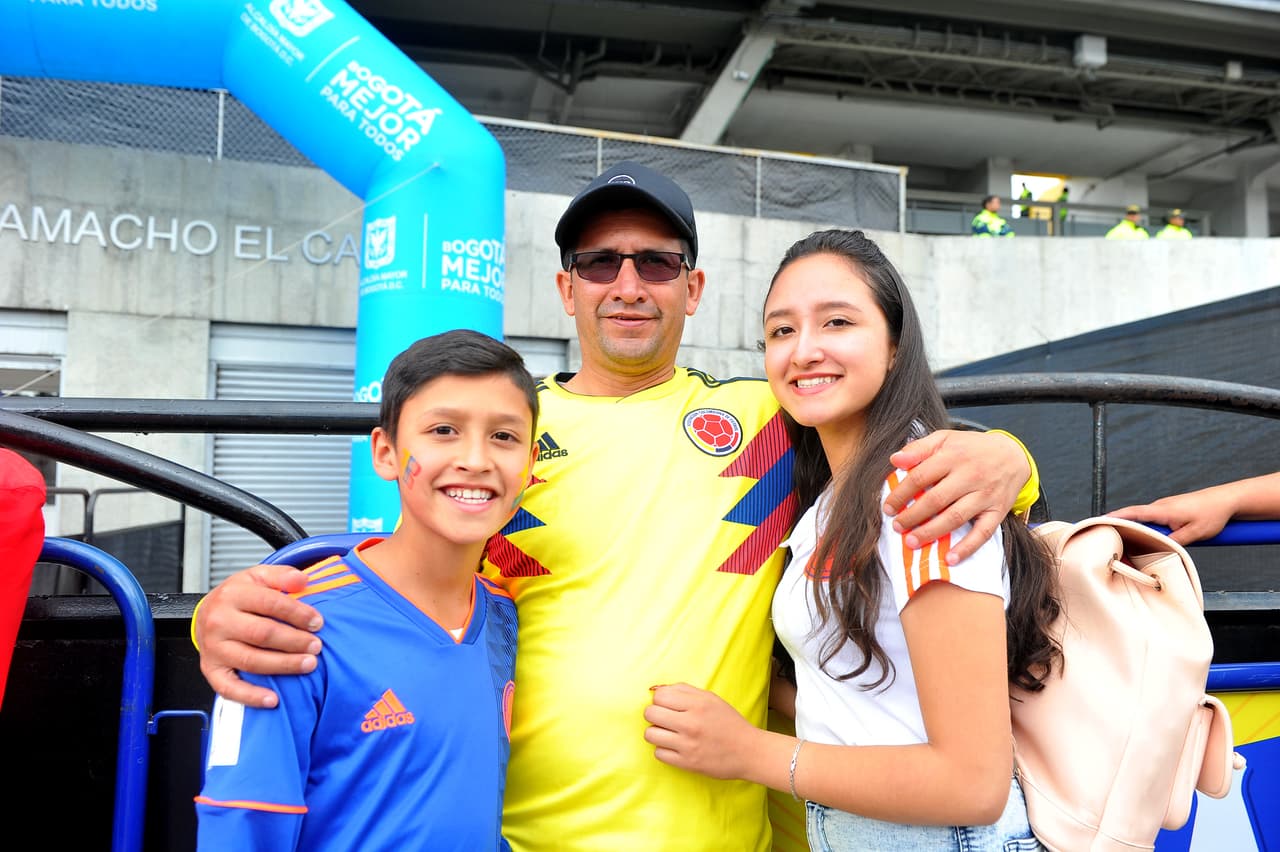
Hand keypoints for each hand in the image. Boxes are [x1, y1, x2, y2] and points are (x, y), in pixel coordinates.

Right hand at [196, 563, 323, 707]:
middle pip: (262, 634)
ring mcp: (213, 648)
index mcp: (232, 595)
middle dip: (294, 641)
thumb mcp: (257, 576)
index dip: (297, 613)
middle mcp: (219, 622)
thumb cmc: (238, 597)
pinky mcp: (211, 670)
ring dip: (283, 665)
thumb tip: (302, 579)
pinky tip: (273, 700)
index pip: (270, 603)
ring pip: (251, 660)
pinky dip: (251, 697)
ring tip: (308, 665)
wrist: (206, 613)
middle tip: (317, 646)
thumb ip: (281, 575)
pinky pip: (229, 688)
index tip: (318, 622)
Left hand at [643, 683, 760, 779]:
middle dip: (655, 715)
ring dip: (657, 733)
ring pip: (650, 734)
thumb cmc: (729, 722)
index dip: (660, 700)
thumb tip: (656, 689)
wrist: (749, 752)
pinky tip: (675, 747)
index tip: (668, 705)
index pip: (659, 696)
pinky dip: (664, 750)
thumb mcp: (711, 698)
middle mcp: (691, 723)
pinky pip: (658, 753)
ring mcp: (688, 745)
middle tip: (666, 719)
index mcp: (698, 704)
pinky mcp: (687, 763)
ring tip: (669, 733)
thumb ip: (684, 690)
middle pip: (650, 714)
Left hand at [884, 430, 1027, 562]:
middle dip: (912, 516)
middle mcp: (970, 475)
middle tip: (897, 526)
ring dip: (931, 532)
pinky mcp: (997, 511)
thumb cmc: (971, 448)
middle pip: (935, 499)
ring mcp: (984, 495)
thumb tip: (894, 460)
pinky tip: (950, 559)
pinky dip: (967, 548)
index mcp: (953, 456)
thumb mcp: (945, 439)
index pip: (920, 477)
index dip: (901, 494)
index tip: (888, 507)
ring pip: (955, 517)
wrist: (1013, 455)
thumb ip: (918, 448)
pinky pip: (983, 533)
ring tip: (911, 542)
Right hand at [1109, 491, 1232, 544]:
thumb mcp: (1194, 533)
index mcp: (1162, 510)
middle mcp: (1160, 506)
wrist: (1227, 500)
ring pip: (1145, 520)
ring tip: (1128, 541)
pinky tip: (1151, 538)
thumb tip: (1157, 549)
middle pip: (1134, 517)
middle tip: (1108, 536)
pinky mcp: (1171, 510)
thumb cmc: (1212, 514)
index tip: (1098, 521)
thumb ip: (1174, 542)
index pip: (1132, 513)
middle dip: (1120, 525)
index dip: (1114, 517)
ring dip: (1137, 529)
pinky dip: (1148, 527)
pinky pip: (1154, 520)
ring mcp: (1165, 507)